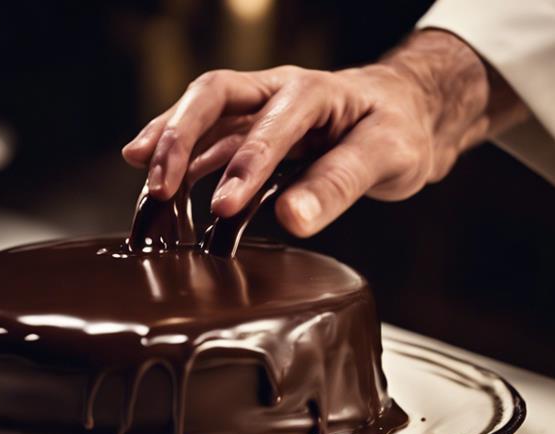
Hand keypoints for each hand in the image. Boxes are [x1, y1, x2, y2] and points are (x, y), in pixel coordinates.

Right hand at [122, 30, 523, 236]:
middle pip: (214, 96)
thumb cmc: (399, 129)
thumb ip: (340, 184)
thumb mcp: (388, 155)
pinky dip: (183, 163)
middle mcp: (276, 92)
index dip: (245, 164)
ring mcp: (259, 110)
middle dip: (181, 138)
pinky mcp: (251, 133)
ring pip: (202, 115)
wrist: (407, 112)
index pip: (270, 122)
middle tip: (159, 186)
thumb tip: (292, 220)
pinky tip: (160, 189)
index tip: (225, 208)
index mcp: (312, 92)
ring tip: (147, 186)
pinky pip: (209, 142)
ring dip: (170, 146)